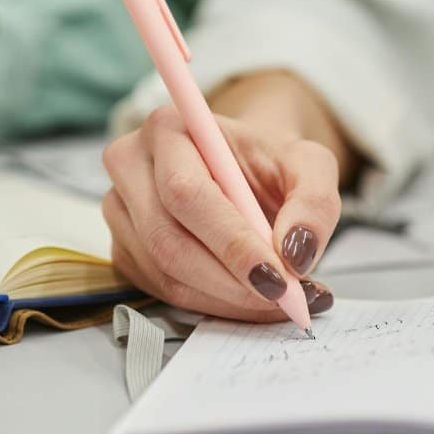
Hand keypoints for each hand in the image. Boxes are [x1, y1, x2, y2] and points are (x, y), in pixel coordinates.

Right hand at [102, 106, 339, 321]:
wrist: (244, 172)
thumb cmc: (267, 162)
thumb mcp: (310, 165)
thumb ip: (314, 202)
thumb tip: (296, 252)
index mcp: (168, 128)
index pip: (186, 193)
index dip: (231, 243)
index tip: (278, 278)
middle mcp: (131, 166)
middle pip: (168, 240)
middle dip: (232, 281)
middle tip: (285, 299)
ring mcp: (120, 211)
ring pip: (166, 275)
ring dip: (227, 300)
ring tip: (279, 300)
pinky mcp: (124, 251)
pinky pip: (163, 293)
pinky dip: (214, 306)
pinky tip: (249, 298)